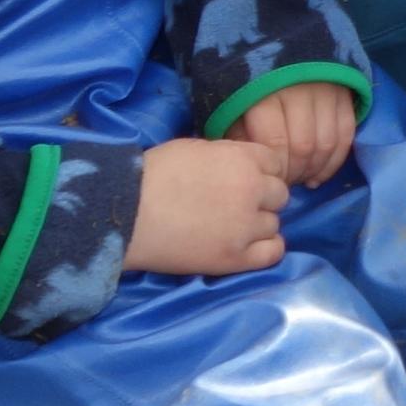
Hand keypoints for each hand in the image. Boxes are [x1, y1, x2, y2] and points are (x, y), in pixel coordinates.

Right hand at [126, 137, 290, 275]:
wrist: (126, 212)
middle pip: (279, 194)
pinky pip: (273, 253)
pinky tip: (248, 246)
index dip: (261, 172)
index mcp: (242, 158)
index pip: (274, 163)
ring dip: (258, 225)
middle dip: (261, 198)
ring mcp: (246, 226)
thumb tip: (238, 165)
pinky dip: (266, 249)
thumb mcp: (195, 148)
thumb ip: (227, 156)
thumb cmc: (152, 174)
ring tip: (232, 228)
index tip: (245, 180)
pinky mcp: (236, 258)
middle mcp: (253, 189)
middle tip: (235, 206)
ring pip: (274, 224)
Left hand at [232, 79, 356, 187]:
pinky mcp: (344, 94)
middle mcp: (299, 90)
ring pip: (327, 143)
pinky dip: (335, 160)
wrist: (281, 48)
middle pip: (304, 146)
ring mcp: (326, 91)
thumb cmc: (252, 84)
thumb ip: (239, 133)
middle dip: (295, 172)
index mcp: (266, 93)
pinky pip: (346, 135)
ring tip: (301, 179)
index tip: (270, 178)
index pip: (276, 142)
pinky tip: (319, 174)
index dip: (275, 168)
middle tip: (285, 183)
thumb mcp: (235, 105)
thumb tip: (252, 164)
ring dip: (315, 169)